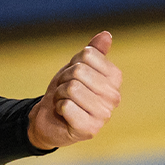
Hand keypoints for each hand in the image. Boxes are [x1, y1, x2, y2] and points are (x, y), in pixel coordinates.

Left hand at [27, 32, 121, 150]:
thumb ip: (93, 52)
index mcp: (115, 78)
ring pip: (72, 88)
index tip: (73, 76)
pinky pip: (66, 106)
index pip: (88, 54)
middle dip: (65, 79)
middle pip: (79, 71)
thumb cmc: (66, 91)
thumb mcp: (77, 67)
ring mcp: (104, 115)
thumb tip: (106, 35)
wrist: (49, 118)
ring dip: (60, 94)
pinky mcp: (90, 129)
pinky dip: (59, 108)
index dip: (73, 62)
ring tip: (65, 102)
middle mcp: (114, 97)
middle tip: (66, 92)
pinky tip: (64, 115)